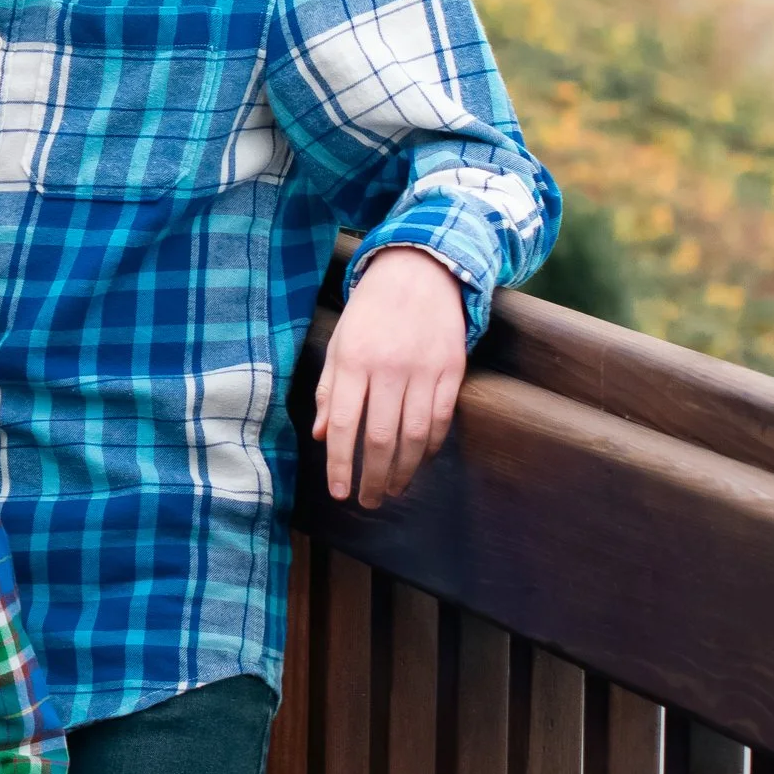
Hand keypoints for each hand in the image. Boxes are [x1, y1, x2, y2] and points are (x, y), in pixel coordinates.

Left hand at [313, 246, 466, 507]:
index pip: (345, 424)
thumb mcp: (339, 343)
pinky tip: (419, 460)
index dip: (341, 464)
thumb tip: (322, 436)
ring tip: (392, 490)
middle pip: (380, 437)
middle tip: (367, 501)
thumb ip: (330, 391)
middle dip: (372, 477)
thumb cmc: (371, 312)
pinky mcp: (452, 369)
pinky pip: (441, 419)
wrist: (419, 271)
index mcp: (354, 360)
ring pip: (413, 435)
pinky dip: (430, 446)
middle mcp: (388, 368)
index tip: (339, 492)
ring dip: (402, 470)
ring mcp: (423, 369)